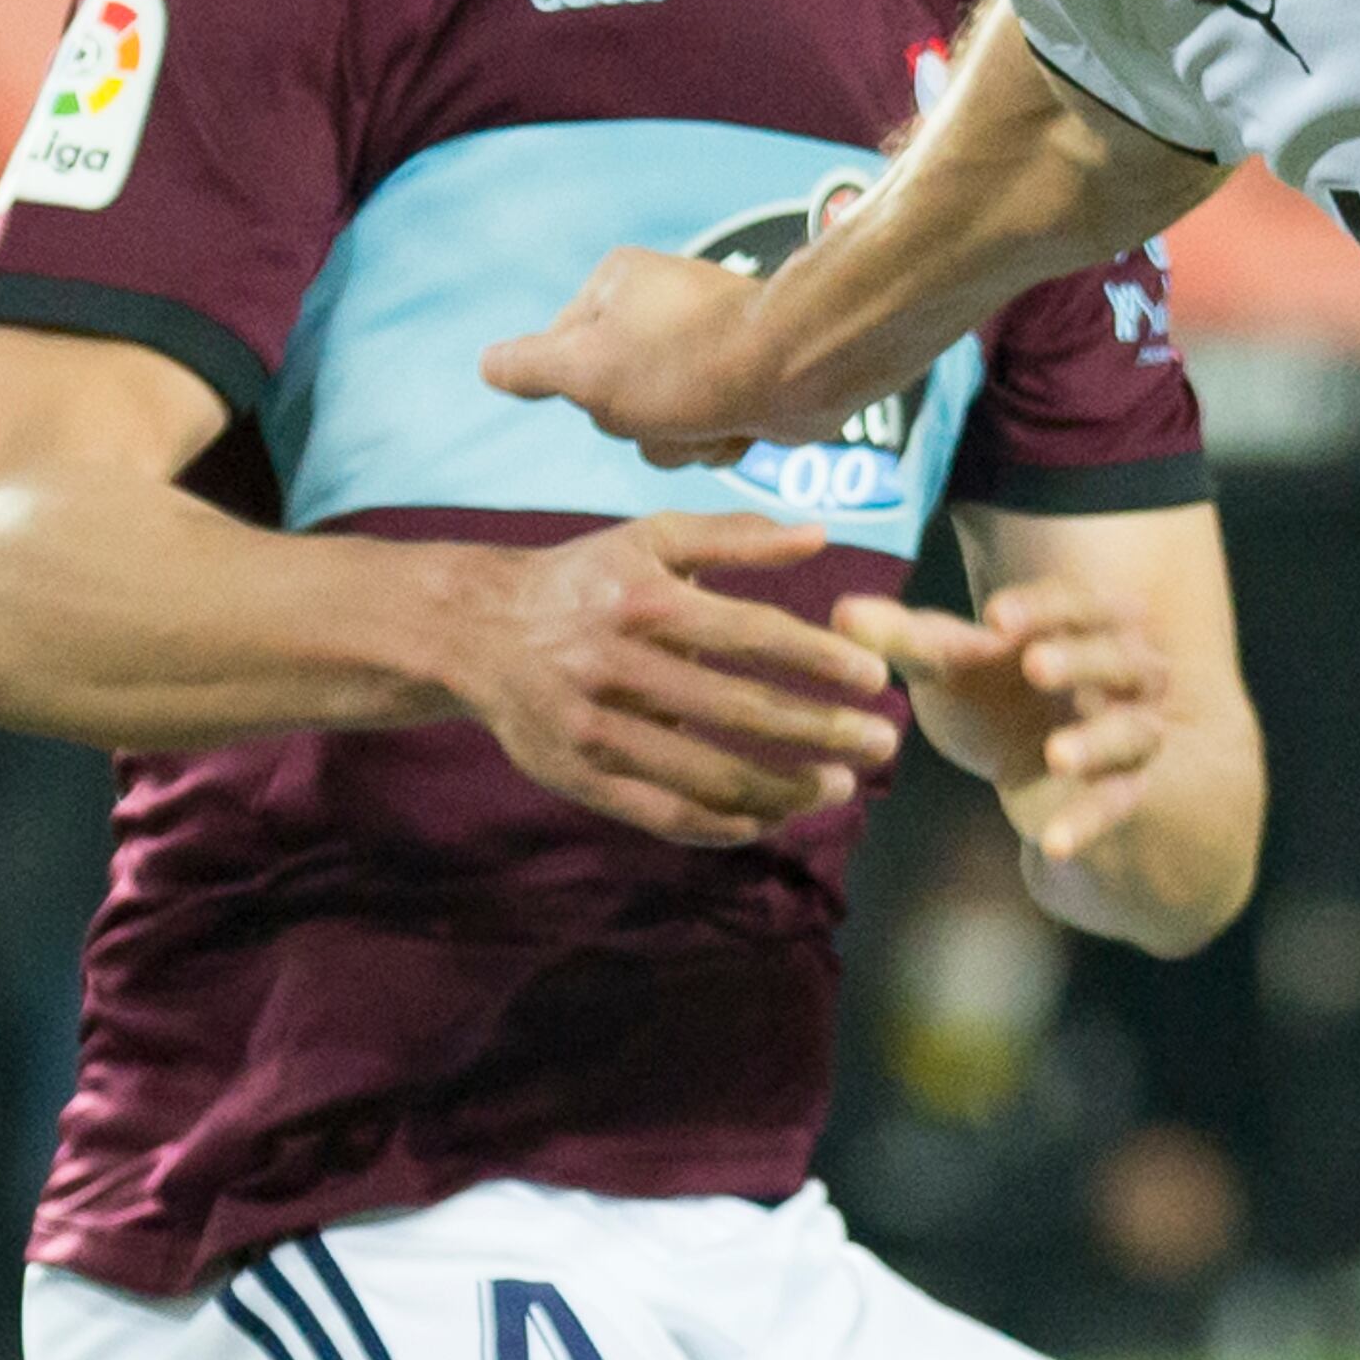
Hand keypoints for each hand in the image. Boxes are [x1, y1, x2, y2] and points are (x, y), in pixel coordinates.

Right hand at [428, 515, 902, 844]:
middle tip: (881, 742)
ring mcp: (596, 729)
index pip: (753, 635)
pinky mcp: (579, 777)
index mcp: (646, 601)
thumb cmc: (586, 580)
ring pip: (706, 774)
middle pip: (739, 709)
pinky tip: (768, 820)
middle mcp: (619, 666)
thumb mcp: (651, 537)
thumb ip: (736, 536)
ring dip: (783, 788)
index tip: (876, 678)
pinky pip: (662, 814)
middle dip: (821, 731)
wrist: (478, 631)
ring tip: (838, 787)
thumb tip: (820, 534)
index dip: (820, 659)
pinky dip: (722, 824)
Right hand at [482, 249, 791, 466]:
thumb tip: (488, 365)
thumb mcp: (585, 369)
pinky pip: (702, 430)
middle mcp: (656, 307)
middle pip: (609, 399)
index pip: (557, 357)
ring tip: (712, 415)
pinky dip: (718, 438)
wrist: (801, 369)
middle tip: (671, 401)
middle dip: (640, 421)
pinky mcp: (736, 381)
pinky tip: (741, 425)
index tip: (617, 382)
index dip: (583, 389)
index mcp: (615, 285)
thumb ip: (529, 368)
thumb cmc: (689, 365)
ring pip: (656, 425)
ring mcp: (700, 345)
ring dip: (681, 439)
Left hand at [833, 578, 1170, 871]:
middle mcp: (1124, 670)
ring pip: (1131, 730)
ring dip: (1097, 740)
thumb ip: (902, 638)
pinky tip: (1052, 845)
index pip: (1073, 601)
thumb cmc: (993, 690)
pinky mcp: (1124, 789)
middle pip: (1117, 655)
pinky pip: (1118, 803)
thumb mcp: (947, 664)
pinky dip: (1089, 822)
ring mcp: (1131, 730)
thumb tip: (842, 612)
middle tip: (1035, 665)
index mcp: (1083, 622)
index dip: (1038, 607)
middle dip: (1078, 659)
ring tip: (1057, 755)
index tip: (994, 618)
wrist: (1033, 762)